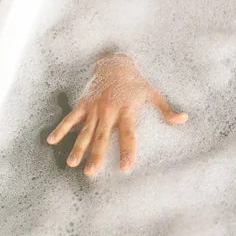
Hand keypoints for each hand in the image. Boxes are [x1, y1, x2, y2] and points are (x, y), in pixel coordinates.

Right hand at [47, 54, 187, 175]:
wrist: (114, 63)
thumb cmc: (135, 81)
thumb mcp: (152, 93)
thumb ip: (166, 109)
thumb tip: (184, 119)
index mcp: (127, 110)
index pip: (127, 134)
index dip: (127, 151)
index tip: (125, 167)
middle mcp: (109, 111)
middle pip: (102, 136)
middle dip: (96, 154)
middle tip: (91, 172)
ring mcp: (94, 107)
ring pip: (85, 130)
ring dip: (78, 147)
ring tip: (72, 163)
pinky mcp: (83, 103)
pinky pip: (70, 117)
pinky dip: (61, 128)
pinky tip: (52, 141)